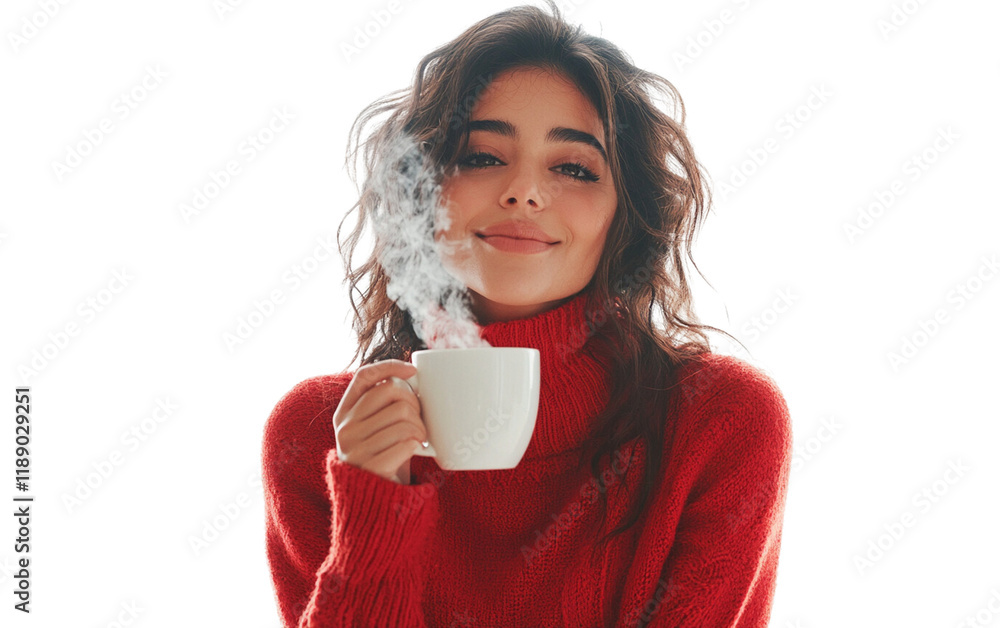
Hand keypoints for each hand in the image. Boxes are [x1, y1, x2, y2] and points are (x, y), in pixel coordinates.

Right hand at [332, 359, 426, 483]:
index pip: (364, 376)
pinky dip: (418, 444)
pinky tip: (417, 449)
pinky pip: (406, 442)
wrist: (375, 502)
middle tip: (419, 420)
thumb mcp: (375, 429)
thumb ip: (384, 406)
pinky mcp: (370, 467)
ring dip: (420, 428)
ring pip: (403, 417)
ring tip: (420, 438)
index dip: (389, 366)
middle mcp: (345, 428)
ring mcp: (355, 448)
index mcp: (344, 413)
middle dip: (414, 403)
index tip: (413, 371)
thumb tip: (413, 375)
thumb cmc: (383, 456)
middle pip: (391, 391)